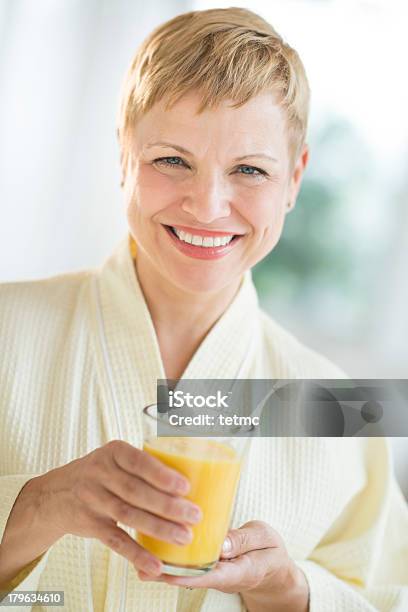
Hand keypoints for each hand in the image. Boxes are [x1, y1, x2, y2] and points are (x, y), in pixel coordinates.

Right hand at [17, 440, 201, 575]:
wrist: (56, 494)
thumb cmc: (101, 473)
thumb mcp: (116, 458)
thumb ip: (144, 464)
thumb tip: (194, 474)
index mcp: (113, 451)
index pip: (139, 462)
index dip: (162, 475)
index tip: (185, 487)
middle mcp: (99, 473)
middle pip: (136, 491)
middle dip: (168, 506)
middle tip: (194, 516)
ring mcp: (92, 498)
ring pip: (128, 515)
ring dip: (159, 528)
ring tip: (184, 537)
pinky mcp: (89, 524)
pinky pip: (115, 540)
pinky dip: (136, 553)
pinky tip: (155, 563)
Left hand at [138, 520, 308, 611]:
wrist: (273, 568)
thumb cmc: (270, 551)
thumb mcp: (266, 540)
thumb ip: (244, 540)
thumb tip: (220, 543)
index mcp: (237, 572)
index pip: (208, 576)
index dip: (184, 575)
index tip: (163, 570)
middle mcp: (220, 576)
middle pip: (188, 578)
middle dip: (164, 573)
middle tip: (139, 565)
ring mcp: (213, 573)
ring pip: (185, 572)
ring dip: (163, 565)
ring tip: (137, 558)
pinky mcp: (208, 566)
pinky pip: (188, 563)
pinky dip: (172, 556)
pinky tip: (154, 545)